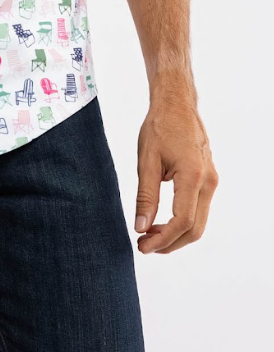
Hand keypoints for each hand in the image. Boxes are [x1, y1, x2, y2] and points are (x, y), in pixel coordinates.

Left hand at [134, 91, 218, 253]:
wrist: (177, 105)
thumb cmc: (160, 127)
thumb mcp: (147, 160)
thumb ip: (145, 196)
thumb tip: (141, 227)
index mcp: (193, 176)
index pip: (182, 221)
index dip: (163, 240)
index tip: (142, 246)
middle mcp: (208, 181)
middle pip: (195, 228)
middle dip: (170, 243)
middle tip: (144, 246)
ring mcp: (211, 180)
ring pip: (199, 222)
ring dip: (175, 234)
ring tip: (149, 235)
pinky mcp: (208, 179)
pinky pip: (198, 209)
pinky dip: (182, 222)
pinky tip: (161, 222)